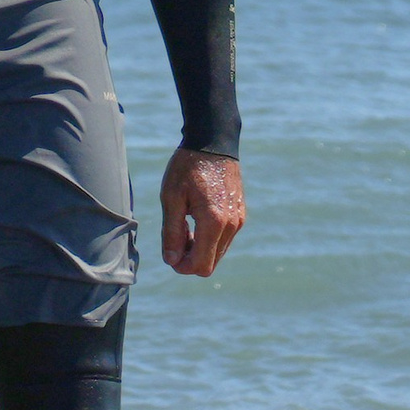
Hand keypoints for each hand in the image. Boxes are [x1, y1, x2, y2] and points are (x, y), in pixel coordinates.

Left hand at [160, 149, 243, 275]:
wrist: (213, 142)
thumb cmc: (187, 167)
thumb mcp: (171, 198)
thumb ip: (171, 232)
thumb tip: (171, 261)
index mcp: (213, 222)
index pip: (201, 266)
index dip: (182, 266)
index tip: (169, 252)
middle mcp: (231, 225)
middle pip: (210, 264)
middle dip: (189, 257)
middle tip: (175, 234)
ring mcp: (238, 220)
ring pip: (217, 252)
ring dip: (199, 248)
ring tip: (184, 223)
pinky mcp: (240, 214)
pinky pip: (224, 239)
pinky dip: (208, 238)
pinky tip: (195, 218)